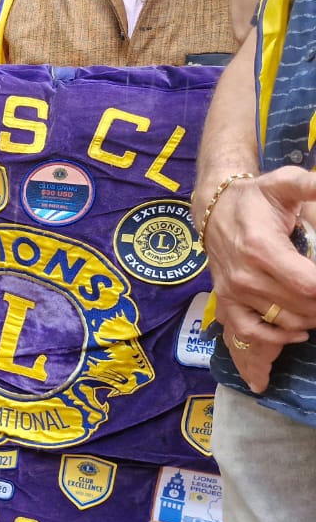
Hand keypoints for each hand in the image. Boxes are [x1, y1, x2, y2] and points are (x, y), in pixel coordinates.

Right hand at [201, 166, 315, 391]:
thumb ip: (310, 184)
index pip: (308, 285)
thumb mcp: (285, 183)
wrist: (214, 210)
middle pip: (301, 307)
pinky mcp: (227, 301)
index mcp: (262, 249)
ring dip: (310, 318)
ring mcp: (234, 291)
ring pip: (283, 321)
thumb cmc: (255, 197)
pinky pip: (250, 331)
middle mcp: (245, 276)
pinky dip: (276, 338)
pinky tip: (299, 332)